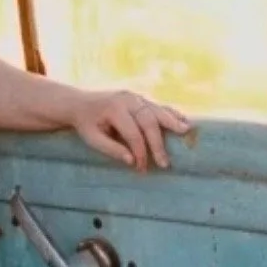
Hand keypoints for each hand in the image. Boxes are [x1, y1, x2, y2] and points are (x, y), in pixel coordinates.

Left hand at [70, 88, 192, 171]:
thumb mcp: (91, 138)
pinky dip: (171, 113)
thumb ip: (111, 149)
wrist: (80, 103)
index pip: (133, 133)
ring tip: (186, 131)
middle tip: (164, 163)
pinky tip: (183, 120)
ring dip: (172, 122)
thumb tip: (131, 160)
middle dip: (157, 143)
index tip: (142, 169)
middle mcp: (127, 100)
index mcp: (114, 109)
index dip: (140, 152)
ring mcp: (135, 97)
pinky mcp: (140, 99)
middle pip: (148, 121)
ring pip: (157, 110)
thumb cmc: (86, 124)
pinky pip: (158, 106)